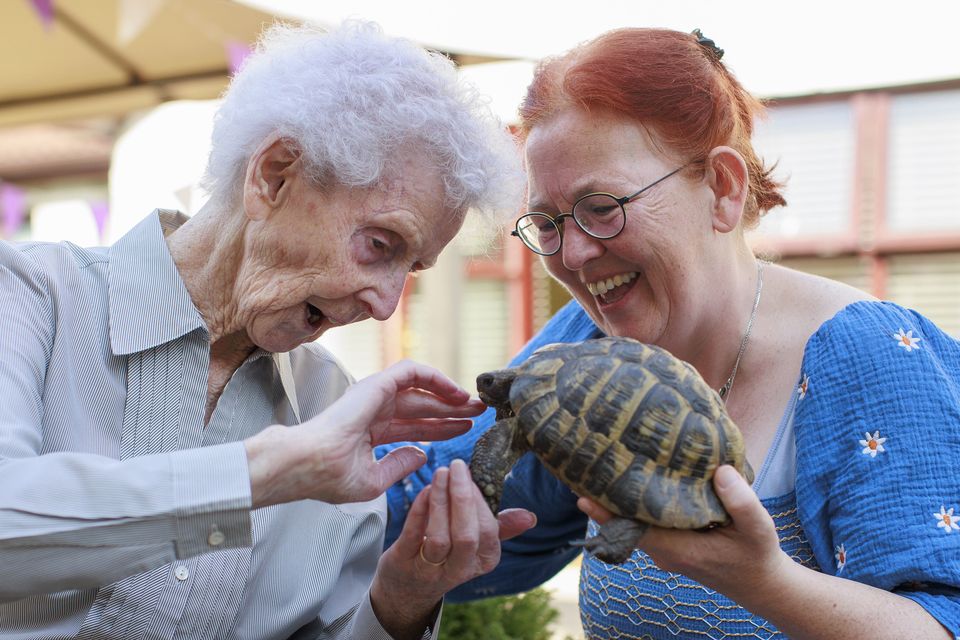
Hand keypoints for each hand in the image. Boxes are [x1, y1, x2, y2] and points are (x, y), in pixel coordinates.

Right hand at [246, 360, 486, 507]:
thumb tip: (421, 454)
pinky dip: (435, 378)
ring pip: (421, 390)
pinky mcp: (377, 384)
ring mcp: (375, 396)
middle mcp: (375, 411)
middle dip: (453, 410)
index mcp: (372, 433)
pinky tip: (455, 390)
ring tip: (475, 402)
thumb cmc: (330, 477)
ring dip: (450, 394)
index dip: (442, 428)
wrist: (307, 465)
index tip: (468, 430)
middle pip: (423, 408)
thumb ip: (398, 465)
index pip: (415, 428)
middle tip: (481, 412)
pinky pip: (412, 371)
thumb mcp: (373, 480)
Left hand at [370, 459, 535, 638]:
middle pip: (466, 536)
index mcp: (484, 559)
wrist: (409, 588)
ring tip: (440, 473)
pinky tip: (424, 489)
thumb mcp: (476, 545)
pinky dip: (419, 510)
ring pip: (439, 538)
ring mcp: (430, 568)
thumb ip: (501, 527)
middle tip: (456, 466)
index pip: (488, 530)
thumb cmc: (448, 555)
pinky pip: (413, 536)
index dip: (479, 501)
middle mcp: (460, 568)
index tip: (470, 473)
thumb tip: (530, 517)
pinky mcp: (404, 562)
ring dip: (440, 501)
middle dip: (462, 498)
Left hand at [576, 465, 790, 598]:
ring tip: (606, 467)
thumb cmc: (758, 555)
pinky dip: (639, 505)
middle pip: (628, 525)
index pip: (634, 531)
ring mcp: (667, 549)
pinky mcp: (673, 544)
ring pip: (636, 524)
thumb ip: (741, 501)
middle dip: (608, 500)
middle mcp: (666, 551)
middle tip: (589, 468)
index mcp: (680, 550)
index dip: (609, 514)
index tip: (584, 497)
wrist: (763, 584)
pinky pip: (648, 524)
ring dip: (623, 500)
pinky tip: (637, 481)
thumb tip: (719, 470)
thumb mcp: (759, 528)